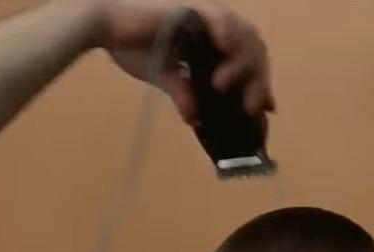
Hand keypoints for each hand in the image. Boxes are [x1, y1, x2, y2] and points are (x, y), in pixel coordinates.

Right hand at [84, 0, 274, 123]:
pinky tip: (227, 49)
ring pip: (243, 35)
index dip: (259, 82)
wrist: (106, 28)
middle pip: (253, 49)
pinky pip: (219, 17)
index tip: (266, 108)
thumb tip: (194, 118)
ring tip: (227, 84)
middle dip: (257, 79)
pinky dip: (227, 33)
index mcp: (211, 40)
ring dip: (242, 62)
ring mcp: (206, 15)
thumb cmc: (131, 45)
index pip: (246, 60)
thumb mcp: (163, 76)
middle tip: (253, 107)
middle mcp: (214, 26)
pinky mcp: (193, 7)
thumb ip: (183, 93)